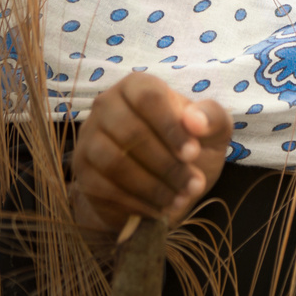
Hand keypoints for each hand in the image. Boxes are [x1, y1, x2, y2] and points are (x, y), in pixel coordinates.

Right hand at [69, 72, 231, 236]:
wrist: (162, 184)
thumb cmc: (188, 147)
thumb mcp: (212, 131)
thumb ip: (212, 118)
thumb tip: (195, 121)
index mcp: (137, 86)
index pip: (148, 98)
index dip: (171, 127)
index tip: (193, 154)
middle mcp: (106, 105)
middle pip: (131, 132)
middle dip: (167, 164)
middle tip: (194, 185)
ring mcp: (90, 138)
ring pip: (115, 162)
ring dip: (152, 186)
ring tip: (180, 199)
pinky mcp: (83, 171)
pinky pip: (104, 188)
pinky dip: (136, 202)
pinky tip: (160, 209)